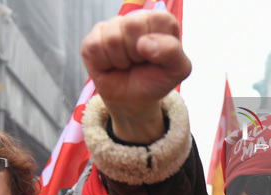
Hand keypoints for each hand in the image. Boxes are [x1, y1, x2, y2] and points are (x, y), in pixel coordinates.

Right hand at [81, 11, 191, 142]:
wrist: (134, 99)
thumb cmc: (156, 80)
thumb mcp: (178, 70)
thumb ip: (173, 51)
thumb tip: (144, 43)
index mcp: (160, 21)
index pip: (158, 20)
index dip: (157, 45)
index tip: (156, 57)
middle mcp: (135, 18)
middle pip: (132, 25)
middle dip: (137, 53)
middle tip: (139, 62)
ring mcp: (111, 28)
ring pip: (113, 38)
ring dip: (121, 61)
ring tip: (126, 64)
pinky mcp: (92, 40)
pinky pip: (95, 47)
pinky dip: (105, 64)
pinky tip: (111, 66)